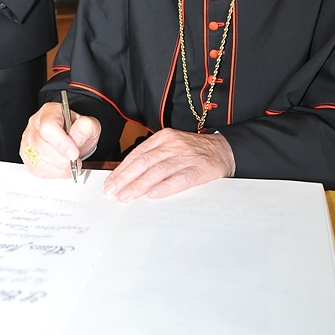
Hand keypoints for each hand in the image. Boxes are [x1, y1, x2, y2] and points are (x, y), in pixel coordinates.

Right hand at [20, 102, 100, 177]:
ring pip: (37, 160)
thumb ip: (86, 127)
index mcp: (50, 112)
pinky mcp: (27, 157)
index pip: (48, 127)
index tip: (74, 153)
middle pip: (41, 146)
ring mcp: (29, 141)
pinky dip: (53, 173)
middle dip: (62, 159)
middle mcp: (35, 125)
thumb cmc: (78, 130)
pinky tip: (62, 169)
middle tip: (76, 161)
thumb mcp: (90, 124)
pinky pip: (36, 170)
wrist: (74, 138)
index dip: (61, 143)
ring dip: (58, 168)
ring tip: (71, 166)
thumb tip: (76, 137)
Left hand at [103, 128, 235, 202]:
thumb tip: (127, 175)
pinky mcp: (200, 169)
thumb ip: (153, 156)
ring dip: (140, 186)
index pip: (138, 154)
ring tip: (127, 197)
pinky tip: (154, 195)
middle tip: (113, 192)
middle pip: (145, 162)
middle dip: (126, 179)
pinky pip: (180, 179)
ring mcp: (187, 156)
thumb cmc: (193, 151)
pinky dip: (165, 187)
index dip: (122, 170)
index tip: (110, 183)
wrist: (224, 149)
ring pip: (158, 171)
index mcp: (164, 137)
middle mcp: (174, 144)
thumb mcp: (172, 146)